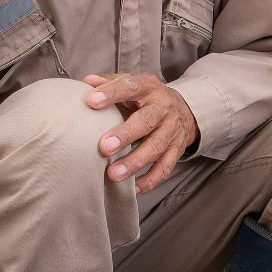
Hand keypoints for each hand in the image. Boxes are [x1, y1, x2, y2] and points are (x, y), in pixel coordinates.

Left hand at [84, 73, 197, 194]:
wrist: (184, 109)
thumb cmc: (146, 98)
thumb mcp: (132, 85)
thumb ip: (110, 82)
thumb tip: (87, 82)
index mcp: (149, 87)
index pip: (131, 86)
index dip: (111, 93)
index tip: (91, 101)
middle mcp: (163, 108)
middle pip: (146, 121)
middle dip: (125, 135)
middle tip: (104, 147)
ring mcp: (172, 130)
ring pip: (156, 147)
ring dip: (134, 162)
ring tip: (113, 174)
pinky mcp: (177, 150)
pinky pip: (165, 168)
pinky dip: (150, 180)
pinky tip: (133, 189)